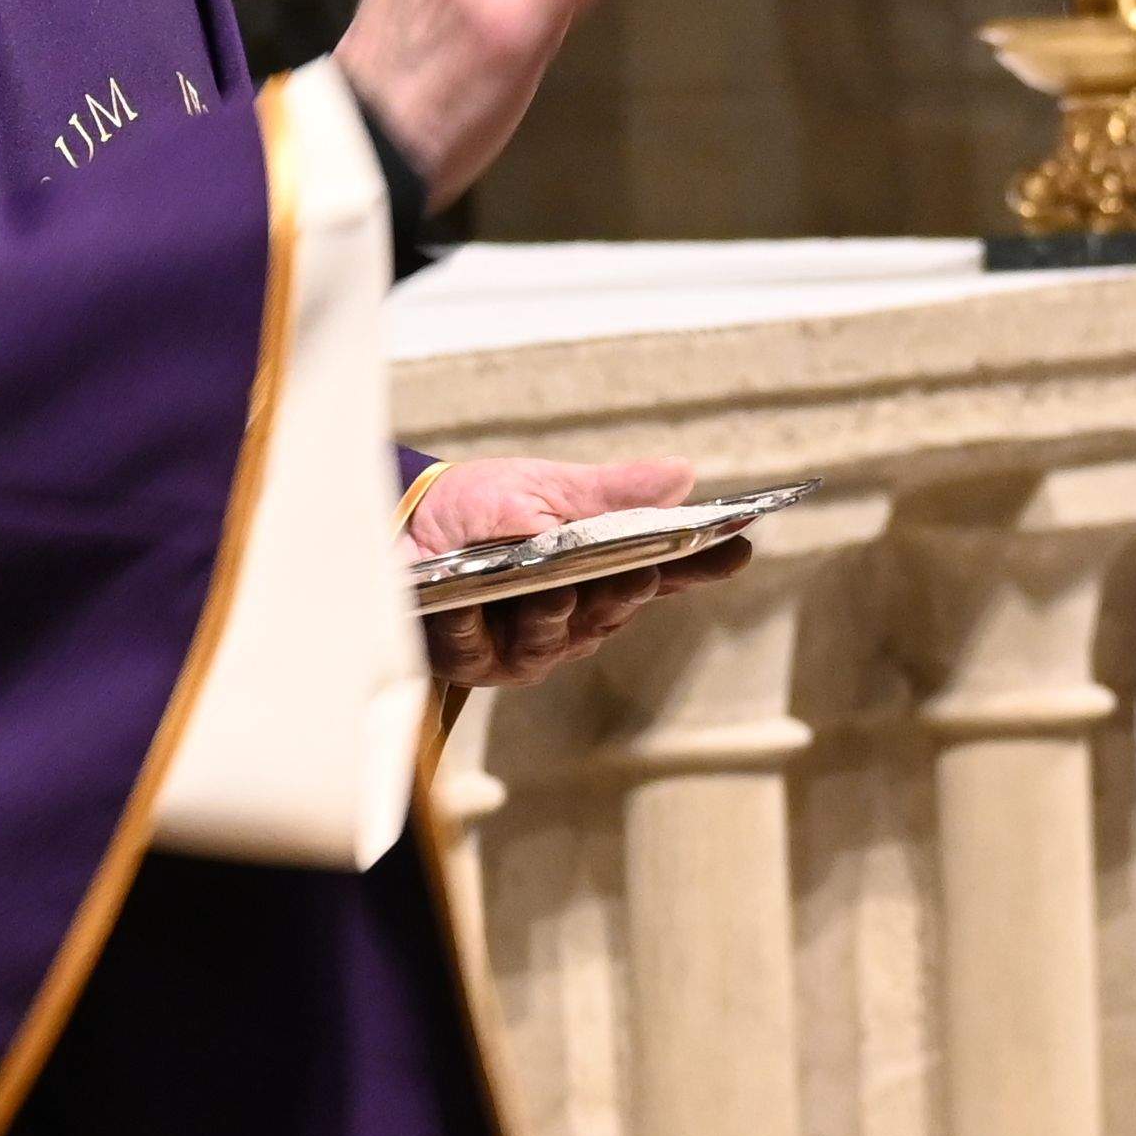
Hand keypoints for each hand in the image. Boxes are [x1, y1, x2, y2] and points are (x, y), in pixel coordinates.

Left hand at [410, 454, 753, 688]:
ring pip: (552, 635)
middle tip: (640, 571)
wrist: (396, 521)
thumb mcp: (546, 486)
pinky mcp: (471, 659)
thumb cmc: (477, 505)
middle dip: (624, 592)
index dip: (700, 565)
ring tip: (552, 588)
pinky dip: (472, 618)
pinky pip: (476, 642)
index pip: (661, 574)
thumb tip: (683, 476)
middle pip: (611, 610)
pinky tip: (466, 600)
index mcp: (598, 576)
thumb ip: (612, 492)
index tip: (739, 546)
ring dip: (554, 611)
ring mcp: (523, 645)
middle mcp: (571, 619)